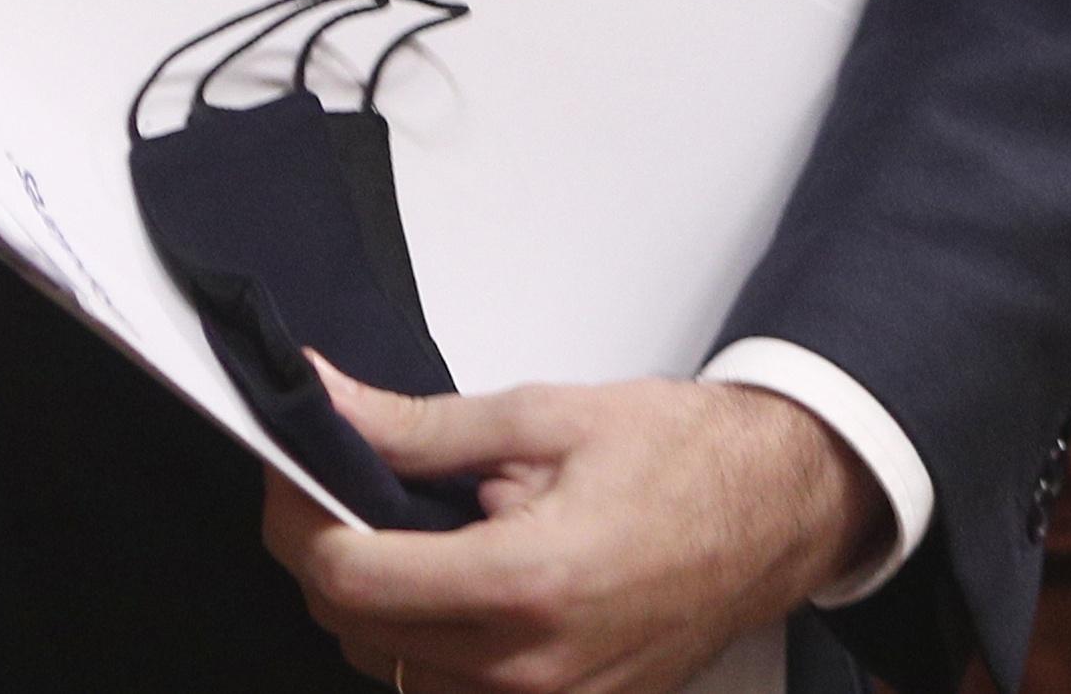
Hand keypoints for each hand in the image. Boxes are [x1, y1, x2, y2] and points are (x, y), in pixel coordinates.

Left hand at [262, 352, 883, 693]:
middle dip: (327, 553)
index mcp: (526, 585)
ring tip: (412, 528)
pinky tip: (454, 578)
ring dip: (374, 601)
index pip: (350, 579)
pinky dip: (426, 637)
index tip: (294, 472)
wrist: (777, 512)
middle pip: (357, 632)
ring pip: (394, 669)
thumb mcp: (546, 417)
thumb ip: (421, 427)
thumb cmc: (685, 459)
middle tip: (339, 485)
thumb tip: (330, 406)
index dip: (298, 520)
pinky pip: (450, 690)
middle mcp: (529, 670)